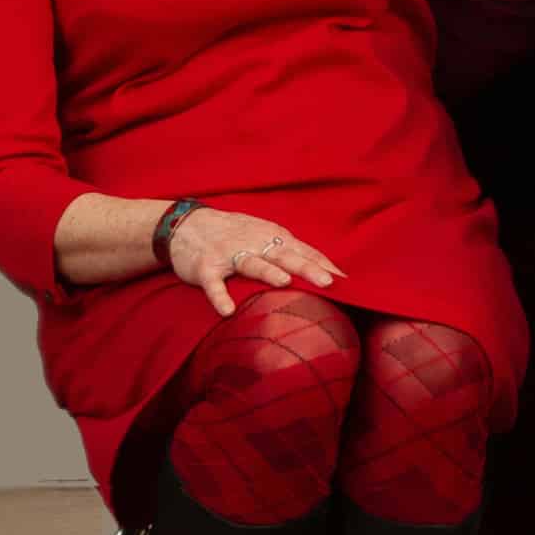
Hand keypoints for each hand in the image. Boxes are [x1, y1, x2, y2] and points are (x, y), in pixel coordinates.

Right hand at [167, 207, 344, 317]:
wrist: (187, 224)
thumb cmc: (238, 234)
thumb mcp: (268, 235)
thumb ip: (296, 252)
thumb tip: (332, 272)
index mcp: (273, 237)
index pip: (304, 251)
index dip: (324, 265)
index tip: (346, 281)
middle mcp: (255, 243)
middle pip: (285, 255)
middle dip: (306, 267)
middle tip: (327, 282)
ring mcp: (230, 254)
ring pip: (252, 263)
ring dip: (267, 271)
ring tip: (284, 282)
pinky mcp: (206, 267)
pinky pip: (214, 283)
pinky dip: (219, 296)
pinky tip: (228, 311)